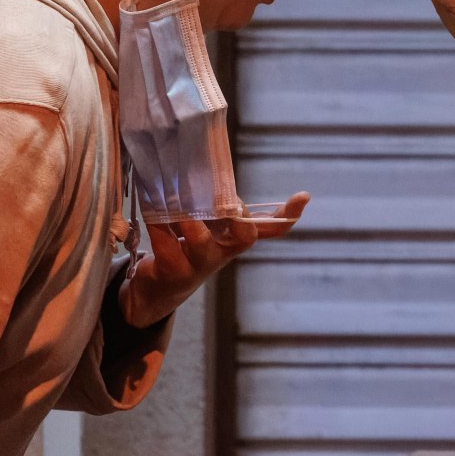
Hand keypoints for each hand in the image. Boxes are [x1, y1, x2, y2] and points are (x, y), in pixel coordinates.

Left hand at [121, 193, 309, 328]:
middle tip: (227, 200)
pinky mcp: (173, 271)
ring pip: (200, 240)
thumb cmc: (185, 247)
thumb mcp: (203, 225)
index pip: (271, 228)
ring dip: (189, 218)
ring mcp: (200, 264)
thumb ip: (210, 203)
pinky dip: (157, 224)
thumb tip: (205, 165)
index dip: (287, 215)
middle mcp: (223, 252)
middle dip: (238, 215)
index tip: (303, 197)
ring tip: (175, 199)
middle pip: (244, 236)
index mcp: (235, 239)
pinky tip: (151, 210)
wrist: (157, 290)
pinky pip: (166, 243)